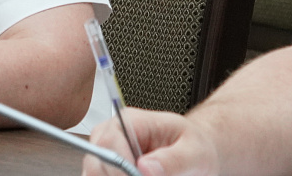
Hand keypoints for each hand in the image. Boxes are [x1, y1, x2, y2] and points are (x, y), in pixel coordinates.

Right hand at [84, 110, 215, 175]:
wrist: (196, 151)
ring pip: (95, 174)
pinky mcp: (110, 169)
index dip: (119, 167)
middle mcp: (113, 135)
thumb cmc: (195, 146)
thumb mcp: (195, 152)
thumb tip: (145, 168)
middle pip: (95, 162)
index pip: (108, 143)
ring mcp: (108, 153)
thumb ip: (173, 160)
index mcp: (130, 121)